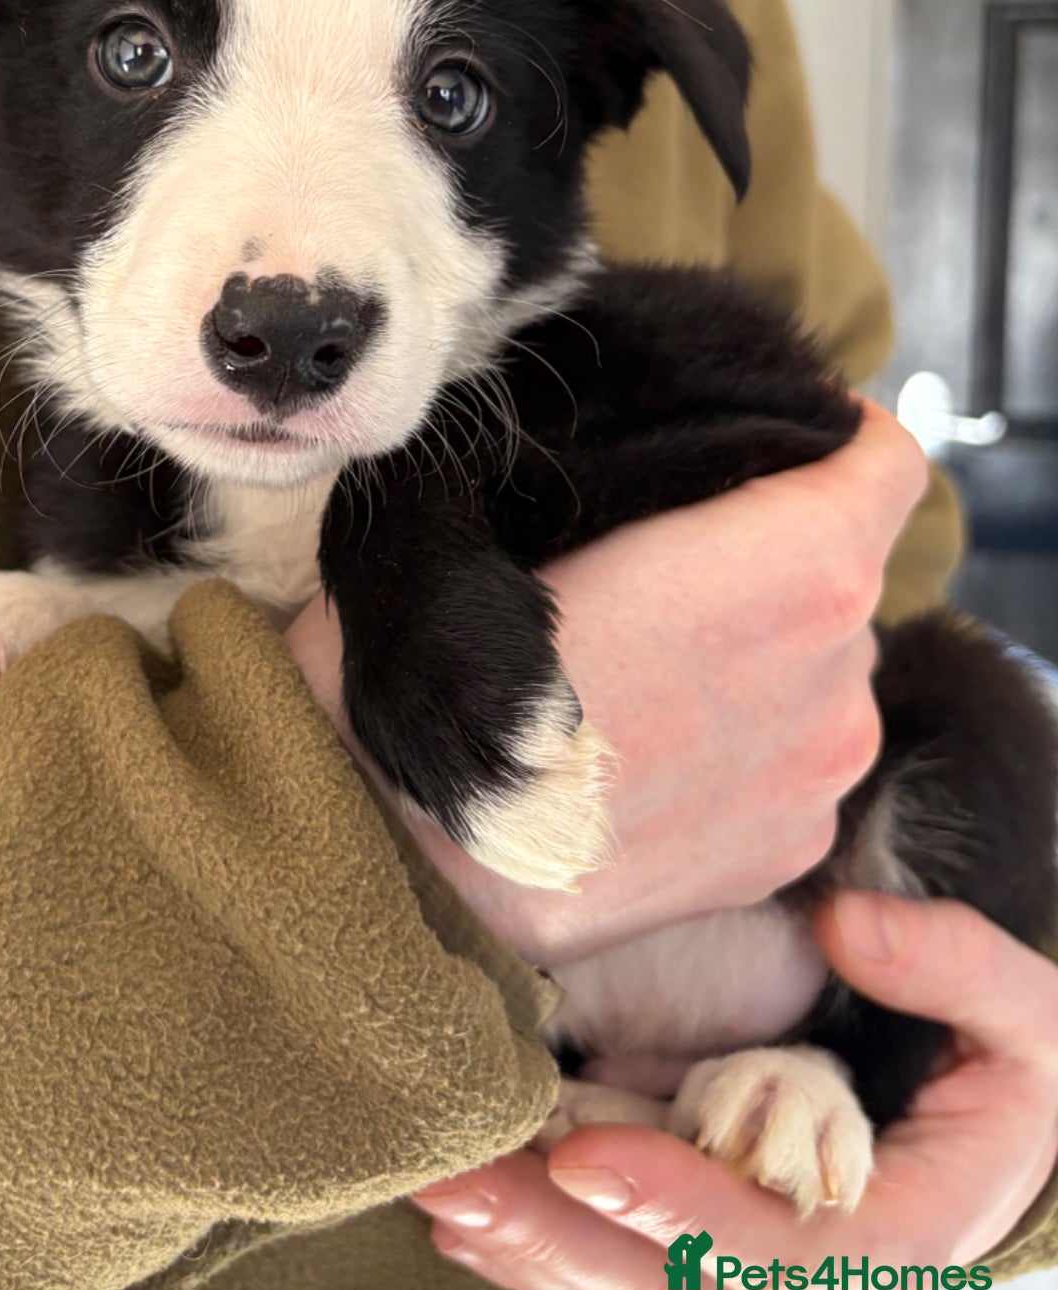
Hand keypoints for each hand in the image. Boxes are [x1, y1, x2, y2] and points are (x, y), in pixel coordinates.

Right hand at [283, 400, 926, 965]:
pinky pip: (793, 756)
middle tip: (656, 564)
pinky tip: (648, 749)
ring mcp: (819, 775)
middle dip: (772, 552)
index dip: (834, 435)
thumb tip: (664, 450)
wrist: (403, 854)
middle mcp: (836, 674)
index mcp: (797, 568)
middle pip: (844, 569)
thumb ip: (630, 462)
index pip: (886, 461)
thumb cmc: (445, 662)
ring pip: (822, 668)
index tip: (768, 437)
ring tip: (640, 671)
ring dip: (760, 654)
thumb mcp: (506, 503)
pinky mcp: (789, 853)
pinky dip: (743, 741)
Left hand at [409, 893, 1057, 1289]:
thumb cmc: (1008, 1069)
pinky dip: (540, 1240)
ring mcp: (748, 1272)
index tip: (587, 1158)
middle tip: (457, 1188)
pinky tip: (466, 1206)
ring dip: (528, 1246)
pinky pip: (615, 1262)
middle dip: (559, 1244)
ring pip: (626, 1289)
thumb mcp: (1028, 1016)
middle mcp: (808, 1284)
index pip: (776, 1254)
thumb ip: (954, 965)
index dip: (681, 1211)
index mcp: (890, 1239)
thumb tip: (848, 929)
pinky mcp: (703, 1239)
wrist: (999, 1126)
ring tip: (440, 1191)